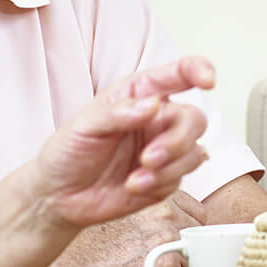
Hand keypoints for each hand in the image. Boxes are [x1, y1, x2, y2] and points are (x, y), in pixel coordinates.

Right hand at [30, 192, 209, 266]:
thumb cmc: (84, 244)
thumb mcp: (124, 214)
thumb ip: (154, 217)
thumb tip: (178, 234)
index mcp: (158, 193)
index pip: (195, 214)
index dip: (184, 233)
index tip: (173, 245)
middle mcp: (167, 211)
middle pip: (199, 238)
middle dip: (185, 254)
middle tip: (159, 264)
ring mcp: (168, 238)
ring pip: (193, 265)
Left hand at [34, 59, 214, 229]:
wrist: (58, 196)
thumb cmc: (68, 151)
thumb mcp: (84, 126)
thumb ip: (118, 113)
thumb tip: (153, 104)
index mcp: (139, 95)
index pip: (177, 74)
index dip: (198, 70)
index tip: (208, 80)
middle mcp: (157, 119)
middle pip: (194, 119)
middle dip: (178, 140)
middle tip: (149, 158)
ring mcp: (164, 149)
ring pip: (194, 152)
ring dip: (169, 167)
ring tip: (135, 178)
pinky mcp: (165, 179)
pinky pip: (181, 179)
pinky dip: (160, 184)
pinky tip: (133, 186)